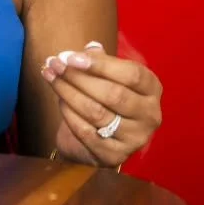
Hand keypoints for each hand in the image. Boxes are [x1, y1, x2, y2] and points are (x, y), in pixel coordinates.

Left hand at [42, 42, 161, 168]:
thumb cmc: (107, 98)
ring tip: (51, 77)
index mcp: (152, 89)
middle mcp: (150, 115)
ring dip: (68, 92)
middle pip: (113, 94)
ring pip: (96, 112)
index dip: (100, 64)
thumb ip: (100, 61)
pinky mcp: (115, 156)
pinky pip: (86, 132)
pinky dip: (69, 114)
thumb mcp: (109, 76)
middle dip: (78, 77)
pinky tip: (59, 101)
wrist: (102, 139)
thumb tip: (88, 48)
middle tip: (54, 65)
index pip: (132, 74)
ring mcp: (135, 138)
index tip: (70, 57)